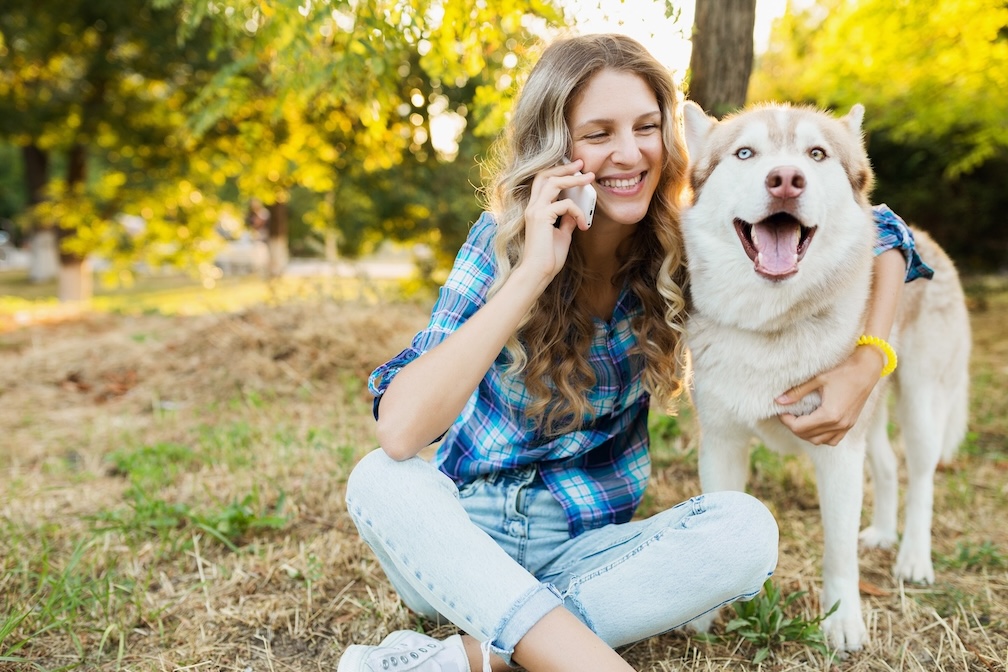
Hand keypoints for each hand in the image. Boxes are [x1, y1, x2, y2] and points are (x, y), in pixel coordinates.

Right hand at [521, 159, 594, 280]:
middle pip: (545, 175)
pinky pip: (565, 205)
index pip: (543, 182)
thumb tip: (575, 212)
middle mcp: (532, 207)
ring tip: (589, 178)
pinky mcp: (541, 217)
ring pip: (553, 182)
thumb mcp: (562, 235)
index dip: (558, 172)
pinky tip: (584, 225)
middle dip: (564, 168)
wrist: (538, 273)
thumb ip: (567, 221)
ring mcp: (535, 211)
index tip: (575, 169)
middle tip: (581, 164)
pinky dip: (578, 212)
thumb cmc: (548, 258)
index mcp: (535, 210)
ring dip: (573, 179)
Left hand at [776, 346, 884, 444]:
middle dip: (794, 427)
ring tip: (799, 419)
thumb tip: (778, 400)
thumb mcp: (817, 379)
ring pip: (820, 441)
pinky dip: (821, 436)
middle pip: (808, 436)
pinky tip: (815, 425)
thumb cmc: (843, 370)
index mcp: (830, 415)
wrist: (867, 369)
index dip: (786, 420)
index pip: (800, 428)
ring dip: (806, 434)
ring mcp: (846, 426)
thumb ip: (797, 392)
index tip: (781, 411)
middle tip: (787, 414)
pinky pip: (833, 439)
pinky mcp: (851, 424)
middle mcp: (839, 424)